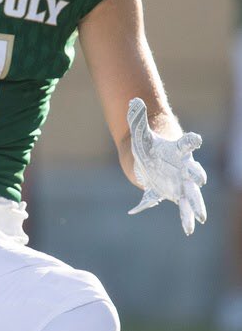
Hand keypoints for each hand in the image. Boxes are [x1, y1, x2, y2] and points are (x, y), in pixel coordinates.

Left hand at [126, 97, 206, 234]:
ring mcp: (181, 183)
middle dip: (196, 179)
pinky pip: (183, 207)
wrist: (150, 156)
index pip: (186, 144)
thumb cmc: (147, 143)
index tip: (195, 140)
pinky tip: (189, 229)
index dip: (191, 142)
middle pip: (193, 174)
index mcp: (176, 150)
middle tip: (199, 183)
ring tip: (198, 220)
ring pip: (191, 196)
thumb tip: (132, 101)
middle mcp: (183, 167)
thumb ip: (137, 116)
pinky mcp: (175, 194)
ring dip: (194, 207)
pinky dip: (184, 218)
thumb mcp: (139, 130)